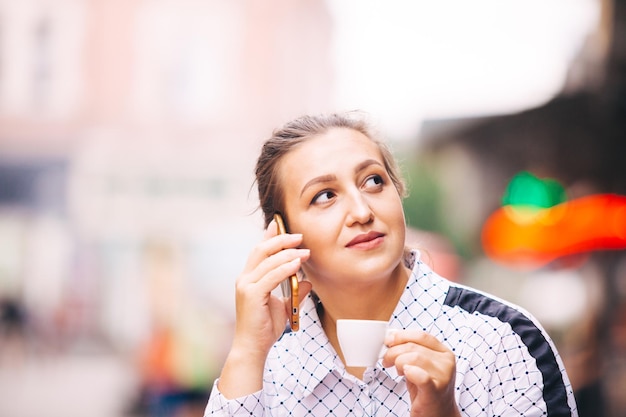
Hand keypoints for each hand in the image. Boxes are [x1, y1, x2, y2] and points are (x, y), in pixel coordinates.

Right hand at [233, 219, 311, 353]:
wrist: (253, 348)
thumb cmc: (264, 328)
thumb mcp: (283, 306)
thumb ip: (293, 293)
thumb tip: (307, 282)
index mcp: (249, 278)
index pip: (259, 251)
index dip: (270, 235)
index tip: (281, 223)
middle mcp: (244, 278)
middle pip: (261, 249)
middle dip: (281, 240)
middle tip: (299, 236)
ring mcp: (246, 285)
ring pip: (268, 261)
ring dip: (288, 253)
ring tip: (305, 251)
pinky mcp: (251, 294)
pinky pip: (271, 276)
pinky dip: (285, 268)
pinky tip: (297, 264)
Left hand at [382, 330, 460, 416]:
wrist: (438, 415)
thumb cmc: (426, 389)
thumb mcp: (421, 366)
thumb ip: (411, 351)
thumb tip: (391, 337)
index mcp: (444, 353)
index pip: (421, 336)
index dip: (402, 336)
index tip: (388, 341)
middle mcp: (446, 363)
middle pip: (414, 347)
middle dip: (394, 352)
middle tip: (387, 361)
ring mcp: (443, 377)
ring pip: (414, 358)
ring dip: (398, 362)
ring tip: (398, 371)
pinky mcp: (435, 391)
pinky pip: (421, 376)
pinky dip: (410, 372)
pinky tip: (405, 374)